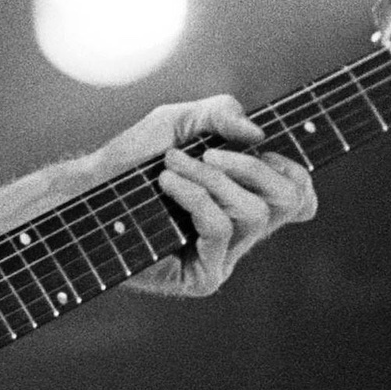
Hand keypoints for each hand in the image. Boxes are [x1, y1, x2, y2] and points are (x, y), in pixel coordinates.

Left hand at [91, 95, 317, 297]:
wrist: (90, 187)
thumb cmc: (135, 157)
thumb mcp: (178, 121)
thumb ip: (220, 113)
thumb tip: (258, 133)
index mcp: (247, 196)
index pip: (300, 196)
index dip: (295, 171)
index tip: (263, 145)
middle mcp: (242, 230)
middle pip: (289, 201)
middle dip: (252, 167)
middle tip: (209, 153)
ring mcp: (225, 256)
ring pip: (253, 213)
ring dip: (212, 179)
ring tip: (172, 166)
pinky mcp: (204, 276)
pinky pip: (220, 228)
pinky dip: (195, 197)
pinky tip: (166, 184)